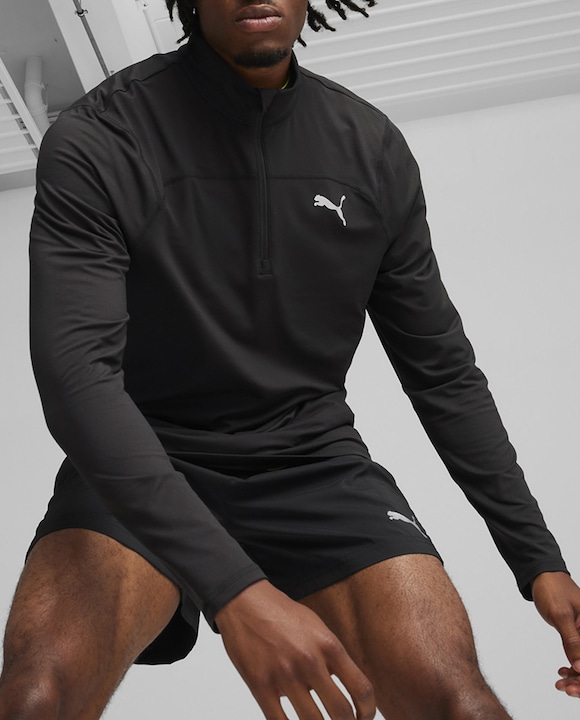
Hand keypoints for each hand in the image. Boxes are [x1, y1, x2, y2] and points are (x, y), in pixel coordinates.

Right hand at [215, 580, 375, 719]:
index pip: (361, 689)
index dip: (368, 713)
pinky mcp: (260, 685)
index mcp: (328, 645)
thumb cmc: (282, 614)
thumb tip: (347, 692)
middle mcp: (310, 661)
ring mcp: (284, 674)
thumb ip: (333, 658)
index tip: (364, 719)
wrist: (246, 602)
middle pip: (341, 713)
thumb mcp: (317, 628)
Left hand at [531, 571, 579, 697]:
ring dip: (577, 676)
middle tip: (564, 687)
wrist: (543, 576)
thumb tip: (579, 666)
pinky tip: (563, 671)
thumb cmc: (552, 589)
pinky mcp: (579, 635)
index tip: (573, 686)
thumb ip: (572, 640)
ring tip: (561, 683)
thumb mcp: (560, 614)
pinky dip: (574, 666)